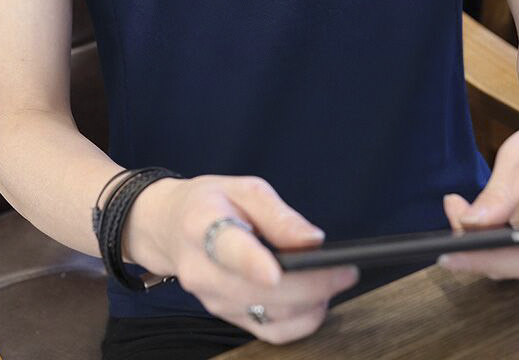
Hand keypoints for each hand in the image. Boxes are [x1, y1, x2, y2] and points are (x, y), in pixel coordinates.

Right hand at [126, 174, 359, 343]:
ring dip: (311, 303)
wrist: (170, 228)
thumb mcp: (243, 187)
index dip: (253, 263)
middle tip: (347, 270)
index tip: (278, 270)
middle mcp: (203, 270)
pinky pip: (268, 330)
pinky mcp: (225, 316)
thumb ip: (278, 213)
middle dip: (312, 284)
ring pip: (269, 315)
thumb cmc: (210, 202)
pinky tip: (317, 301)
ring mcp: (212, 299)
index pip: (229, 249)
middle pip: (261, 290)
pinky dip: (300, 321)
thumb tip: (313, 241)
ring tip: (336, 279)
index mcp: (203, 226)